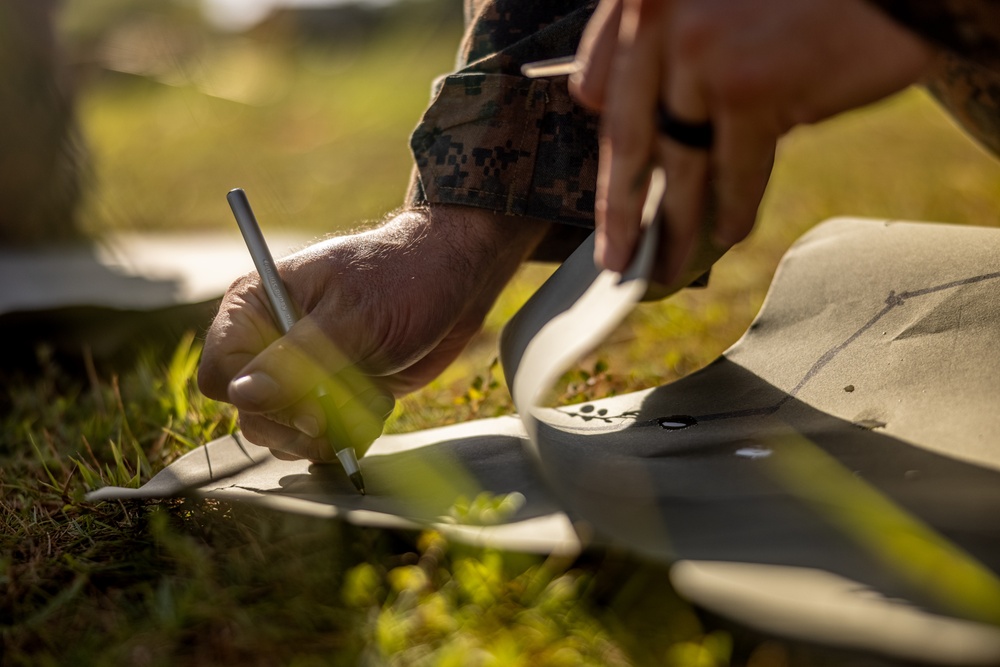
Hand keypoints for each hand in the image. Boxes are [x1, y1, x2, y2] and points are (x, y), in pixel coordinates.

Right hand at [198, 206, 547, 460]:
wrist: (454, 281)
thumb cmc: (402, 280)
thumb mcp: (352, 318)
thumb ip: (297, 360)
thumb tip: (244, 395)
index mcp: (257, 306)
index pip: (221, 374)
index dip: (255, 396)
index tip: (306, 395)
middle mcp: (270, 342)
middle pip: (252, 416)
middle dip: (301, 422)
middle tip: (343, 405)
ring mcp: (302, 373)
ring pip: (288, 434)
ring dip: (334, 428)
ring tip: (371, 396)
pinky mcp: (333, 396)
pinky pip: (325, 438)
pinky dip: (353, 432)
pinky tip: (379, 402)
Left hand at [571, 0, 934, 283]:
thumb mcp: (722, 0)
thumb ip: (676, 46)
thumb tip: (643, 128)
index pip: (601, 85)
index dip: (604, 148)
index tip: (604, 197)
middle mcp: (660, 18)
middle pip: (627, 134)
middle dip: (620, 210)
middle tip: (616, 260)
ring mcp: (700, 51)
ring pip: (679, 162)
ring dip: (676, 226)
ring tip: (670, 265)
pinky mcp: (749, 86)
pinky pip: (735, 169)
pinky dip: (733, 209)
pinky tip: (727, 234)